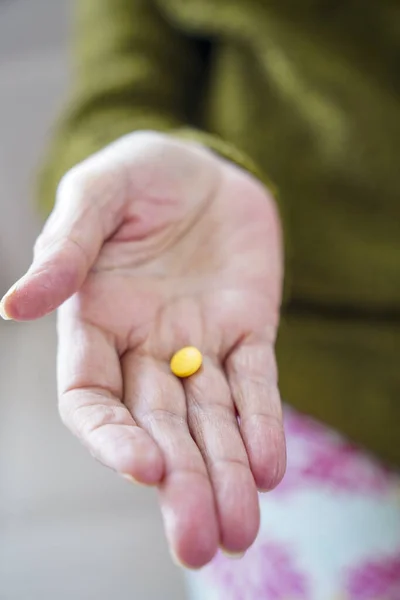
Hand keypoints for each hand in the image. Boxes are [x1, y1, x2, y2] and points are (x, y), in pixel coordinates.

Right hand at [1, 132, 285, 567]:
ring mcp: (200, 343)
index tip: (145, 471)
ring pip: (210, 419)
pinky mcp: (247, 330)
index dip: (113, 438)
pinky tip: (269, 469)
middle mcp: (146, 347)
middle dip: (180, 483)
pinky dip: (263, 424)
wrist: (204, 167)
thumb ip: (66, 248)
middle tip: (201, 543)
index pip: (92, 399)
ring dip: (226, 472)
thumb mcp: (97, 194)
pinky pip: (256, 383)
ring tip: (243, 529)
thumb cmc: (139, 174)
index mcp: (97, 323)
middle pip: (158, 428)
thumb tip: (15, 306)